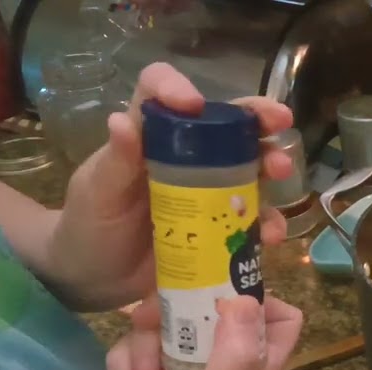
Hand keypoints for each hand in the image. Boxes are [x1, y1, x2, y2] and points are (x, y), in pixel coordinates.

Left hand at [53, 62, 293, 309]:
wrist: (95, 280)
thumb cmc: (88, 227)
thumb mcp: (97, 194)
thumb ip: (114, 162)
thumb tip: (121, 120)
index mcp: (146, 138)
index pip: (158, 91)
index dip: (177, 87)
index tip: (195, 103)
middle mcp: (182, 157)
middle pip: (224, 125)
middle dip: (257, 119)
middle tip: (281, 124)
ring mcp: (205, 192)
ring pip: (247, 167)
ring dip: (271, 165)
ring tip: (282, 173)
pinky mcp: (218, 227)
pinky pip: (250, 220)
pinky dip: (267, 223)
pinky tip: (271, 235)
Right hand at [82, 295, 302, 369]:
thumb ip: (235, 355)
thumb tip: (247, 300)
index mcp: (255, 368)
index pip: (283, 319)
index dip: (262, 299)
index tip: (225, 291)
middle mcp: (226, 360)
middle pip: (218, 305)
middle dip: (185, 308)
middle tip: (159, 320)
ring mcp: (188, 361)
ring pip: (172, 318)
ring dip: (147, 340)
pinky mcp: (152, 364)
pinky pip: (140, 338)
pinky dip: (128, 357)